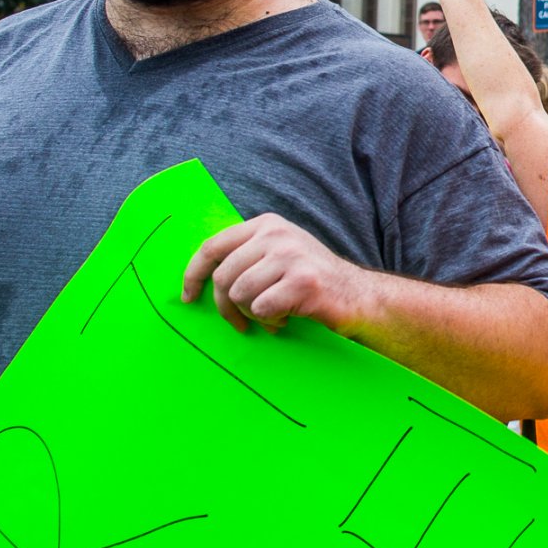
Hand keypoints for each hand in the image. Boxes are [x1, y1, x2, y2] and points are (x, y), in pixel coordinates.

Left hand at [182, 214, 370, 334]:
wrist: (358, 295)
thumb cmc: (309, 280)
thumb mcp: (277, 253)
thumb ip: (244, 255)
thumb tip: (198, 276)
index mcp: (266, 225)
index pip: (212, 247)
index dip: (193, 275)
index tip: (189, 297)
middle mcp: (277, 235)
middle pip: (223, 277)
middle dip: (227, 307)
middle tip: (242, 322)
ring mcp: (291, 256)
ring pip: (240, 294)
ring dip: (252, 314)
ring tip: (272, 315)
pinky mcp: (303, 282)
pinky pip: (262, 309)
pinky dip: (271, 321)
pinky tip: (287, 318)